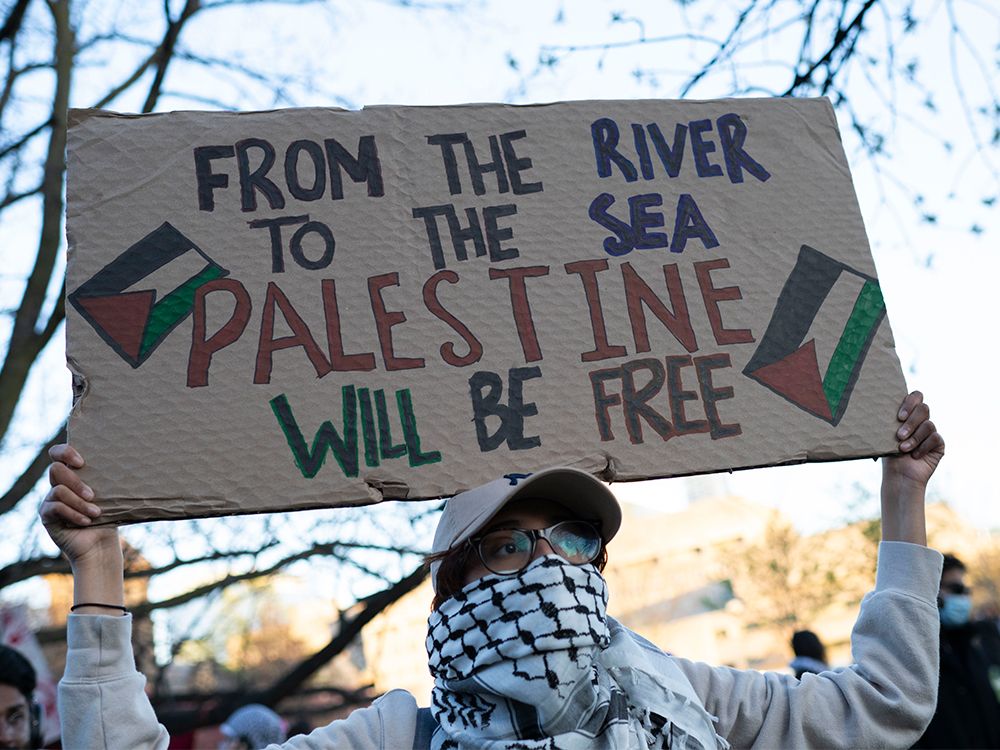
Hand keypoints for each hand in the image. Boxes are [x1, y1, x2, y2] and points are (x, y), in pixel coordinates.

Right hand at [39, 444, 119, 569]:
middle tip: (93, 495)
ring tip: (96, 513)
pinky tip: (86, 521)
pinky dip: (73, 514)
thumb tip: (129, 462)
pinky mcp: (47, 516)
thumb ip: (108, 480)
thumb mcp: (111, 495)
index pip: (58, 454)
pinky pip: (55, 508)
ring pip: (58, 490)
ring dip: (79, 502)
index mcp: (74, 474)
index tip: (81, 462)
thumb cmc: (109, 517)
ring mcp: (50, 500)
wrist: (101, 545)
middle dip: (76, 482)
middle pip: (55, 470)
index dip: (65, 452)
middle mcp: (58, 484)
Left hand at [883, 390, 944, 488]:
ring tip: (902, 448)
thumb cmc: (888, 454)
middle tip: (899, 435)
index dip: (910, 402)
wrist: (898, 476)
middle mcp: (920, 420)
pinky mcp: (938, 443)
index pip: (915, 397)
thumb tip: (875, 406)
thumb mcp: (885, 435)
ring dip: (914, 438)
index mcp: (907, 414)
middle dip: (911, 422)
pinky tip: (915, 455)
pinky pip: (935, 438)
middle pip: (924, 408)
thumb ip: (887, 420)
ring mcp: (931, 431)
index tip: (899, 417)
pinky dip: (923, 447)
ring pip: (928, 424)